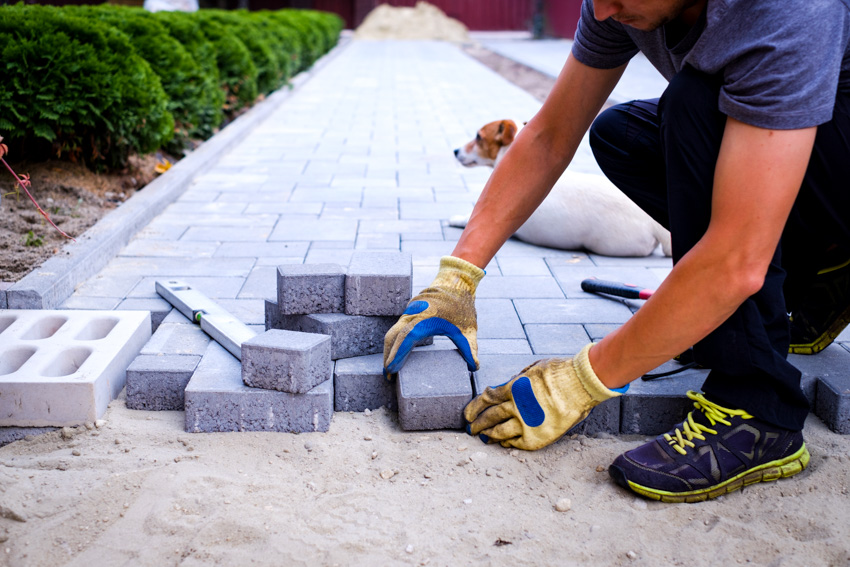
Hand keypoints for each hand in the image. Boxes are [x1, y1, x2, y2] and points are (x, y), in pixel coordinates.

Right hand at [383, 256, 484, 376]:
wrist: (456, 282)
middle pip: (394, 336)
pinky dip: (394, 342)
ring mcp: (410, 312)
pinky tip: (396, 354)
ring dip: (390, 349)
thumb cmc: (462, 307)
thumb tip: (475, 368)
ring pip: (393, 332)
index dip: (397, 354)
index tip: (391, 369)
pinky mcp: (409, 312)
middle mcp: (414, 314)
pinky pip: (397, 328)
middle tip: (388, 376)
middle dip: (388, 356)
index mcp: (427, 318)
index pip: (407, 338)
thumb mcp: (469, 330)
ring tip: (390, 369)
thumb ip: (470, 349)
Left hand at [464, 344, 626, 449]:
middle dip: (477, 423)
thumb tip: (507, 385)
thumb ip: (518, 379)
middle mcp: (516, 406)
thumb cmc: (560, 373)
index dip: (474, 407)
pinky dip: (508, 443)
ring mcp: (526, 423)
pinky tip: (503, 443)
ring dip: (489, 435)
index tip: (468, 413)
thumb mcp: (533, 368)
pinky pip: (517, 443)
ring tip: (483, 437)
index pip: (486, 399)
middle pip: (490, 417)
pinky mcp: (538, 436)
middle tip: (471, 428)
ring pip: (500, 432)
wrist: (581, 385)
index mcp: (513, 388)